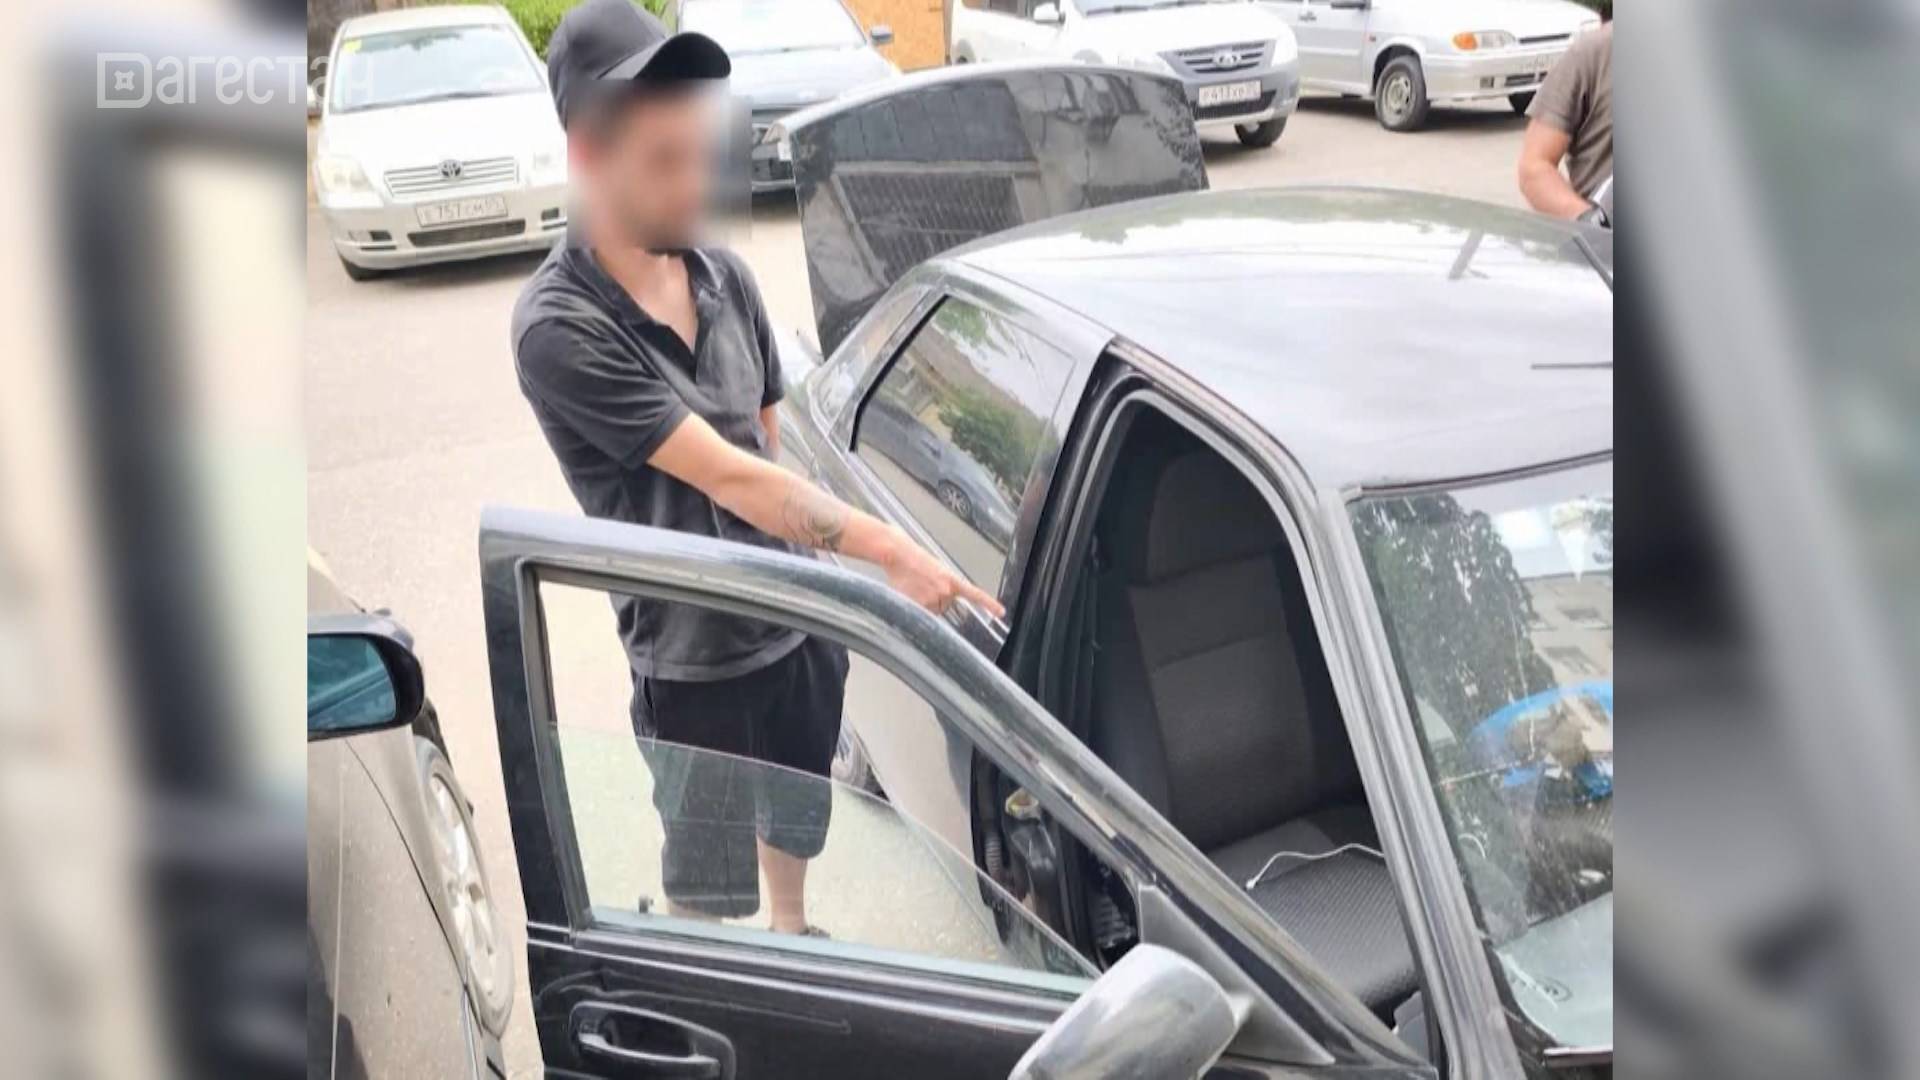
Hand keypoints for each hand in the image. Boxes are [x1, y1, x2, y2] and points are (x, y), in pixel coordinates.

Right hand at [879, 527, 1005, 619]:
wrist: (898, 554)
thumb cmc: (914, 560)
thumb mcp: (936, 570)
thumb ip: (943, 586)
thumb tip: (942, 600)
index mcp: (952, 579)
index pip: (975, 594)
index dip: (989, 604)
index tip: (1001, 613)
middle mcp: (945, 591)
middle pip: (945, 606)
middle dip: (936, 599)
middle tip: (923, 585)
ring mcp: (932, 599)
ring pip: (932, 611)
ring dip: (924, 603)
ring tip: (915, 587)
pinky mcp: (919, 605)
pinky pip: (921, 613)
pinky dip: (915, 605)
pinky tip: (909, 593)